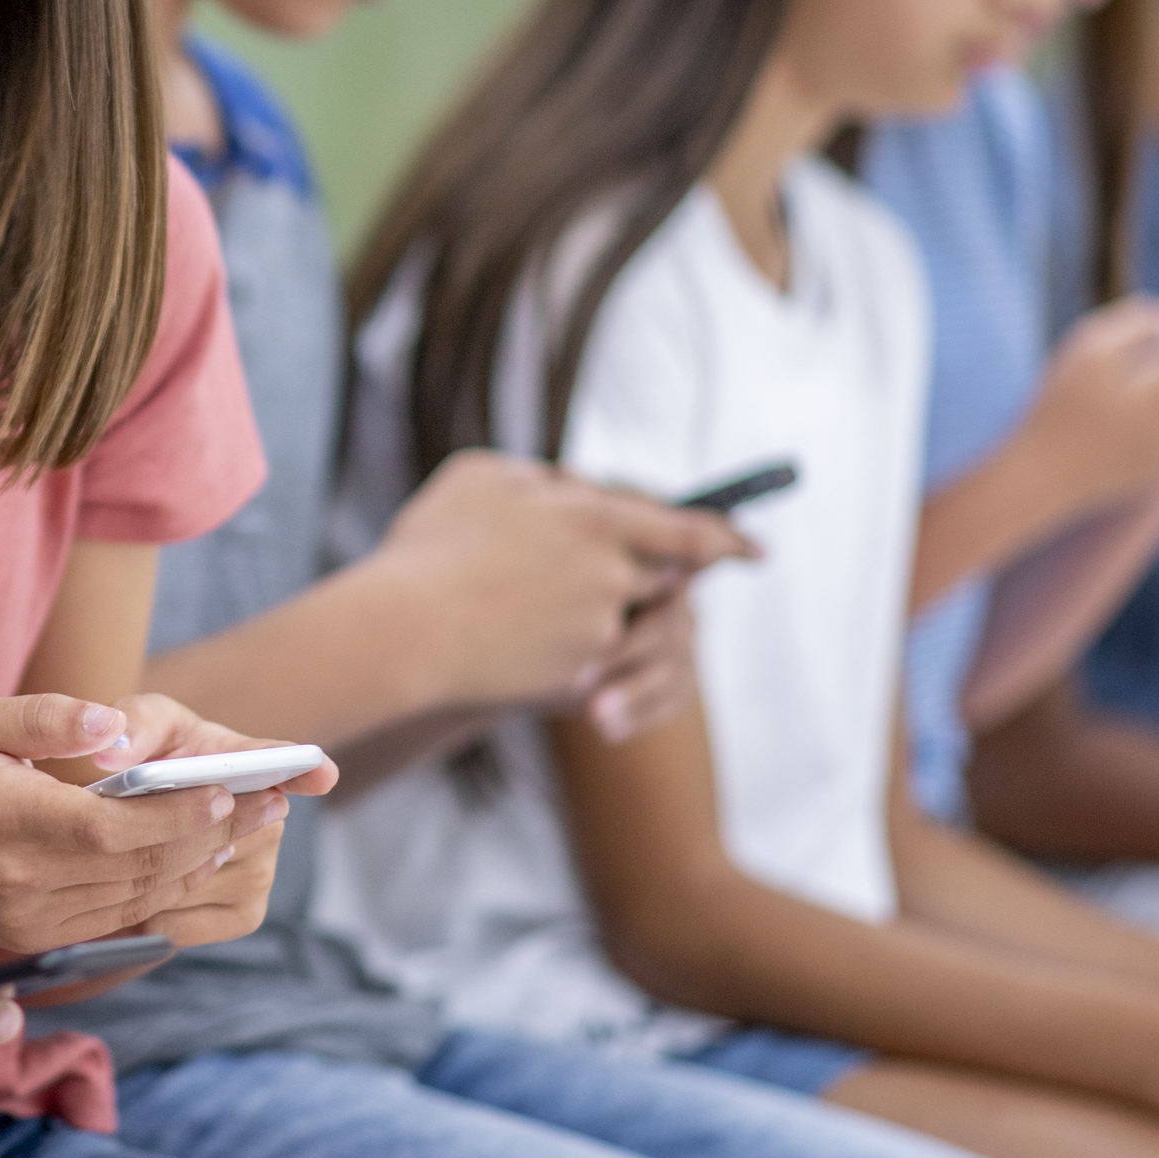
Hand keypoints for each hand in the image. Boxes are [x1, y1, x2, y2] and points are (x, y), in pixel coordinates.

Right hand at [0, 693, 307, 954]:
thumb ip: (45, 719)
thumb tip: (113, 726)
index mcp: (4, 822)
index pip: (110, 826)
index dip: (176, 813)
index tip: (228, 788)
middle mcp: (19, 883)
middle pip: (137, 865)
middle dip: (212, 834)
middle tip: (271, 803)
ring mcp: (27, 920)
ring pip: (136, 896)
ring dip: (199, 863)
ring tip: (250, 827)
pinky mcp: (35, 937)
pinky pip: (117, 916)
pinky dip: (165, 888)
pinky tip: (198, 857)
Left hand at [64, 692, 339, 950]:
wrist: (140, 815)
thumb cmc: (151, 756)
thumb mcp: (144, 724)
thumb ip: (135, 724)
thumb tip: (115, 751)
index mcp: (251, 758)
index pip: (285, 760)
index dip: (305, 768)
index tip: (322, 773)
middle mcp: (270, 816)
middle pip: (217, 834)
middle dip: (159, 835)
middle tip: (110, 827)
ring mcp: (263, 868)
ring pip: (195, 882)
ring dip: (147, 876)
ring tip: (116, 857)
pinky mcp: (246, 912)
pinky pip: (184, 923)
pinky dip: (149, 913)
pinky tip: (135, 893)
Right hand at [368, 451, 753, 714]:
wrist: (401, 634)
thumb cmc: (430, 548)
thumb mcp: (480, 476)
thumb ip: (540, 477)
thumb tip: (569, 485)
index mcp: (595, 518)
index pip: (688, 529)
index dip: (728, 539)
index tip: (756, 549)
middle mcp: (610, 576)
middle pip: (656, 579)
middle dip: (633, 577)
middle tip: (577, 575)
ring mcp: (596, 633)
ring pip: (616, 623)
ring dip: (583, 615)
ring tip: (516, 608)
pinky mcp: (575, 680)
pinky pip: (583, 662)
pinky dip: (553, 651)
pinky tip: (505, 643)